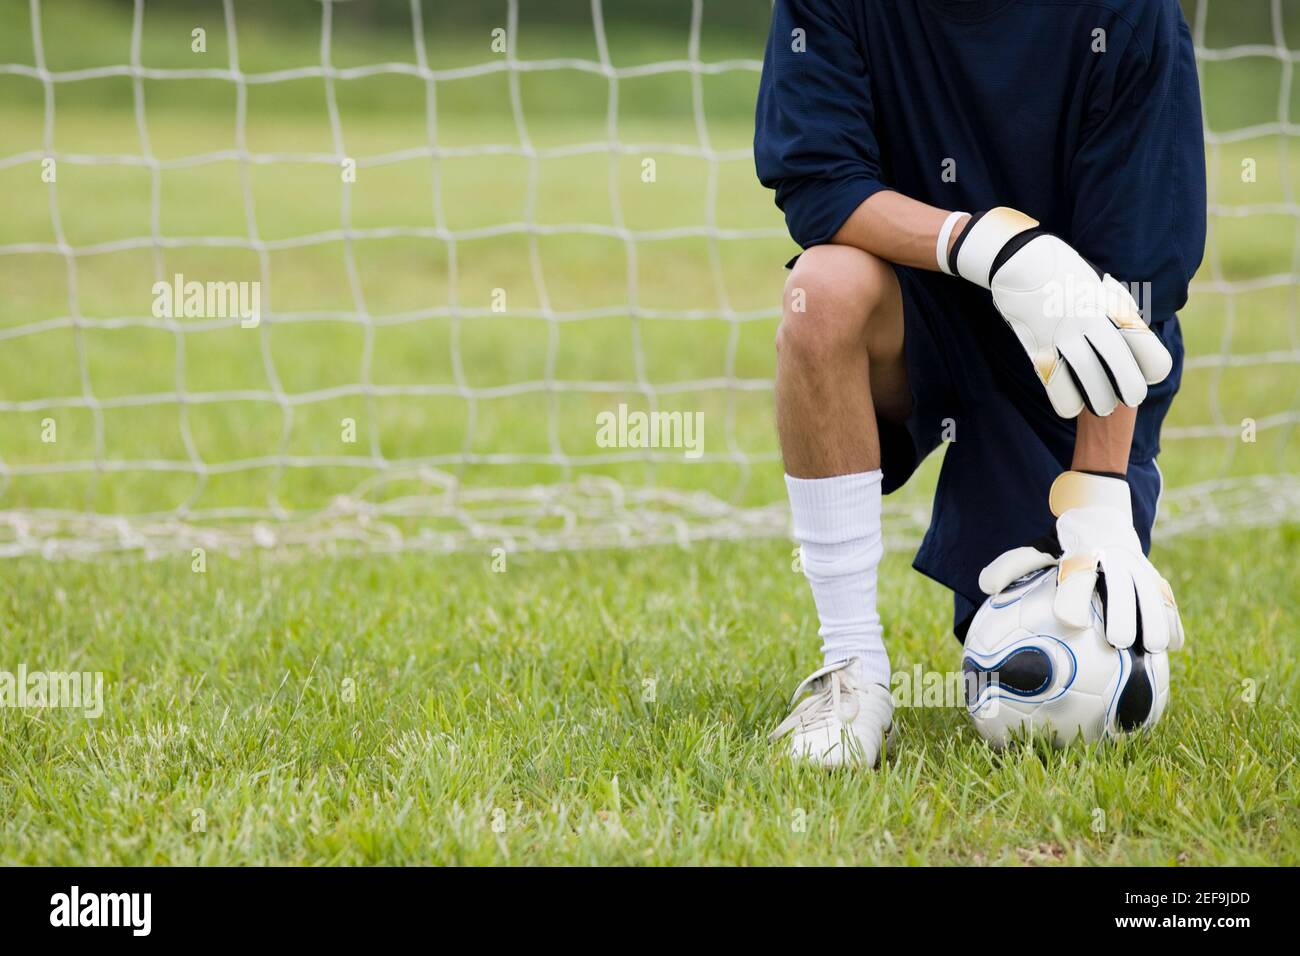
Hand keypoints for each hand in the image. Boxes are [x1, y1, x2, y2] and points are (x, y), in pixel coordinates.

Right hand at [945, 207, 1171, 418]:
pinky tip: (1071, 407)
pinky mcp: (1038, 345)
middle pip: (1121, 369)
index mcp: (1112, 306)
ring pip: (1089, 381)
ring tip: (1100, 407)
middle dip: (1130, 391)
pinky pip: (1055, 384)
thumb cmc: (1064, 271)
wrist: (1019, 260)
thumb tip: (1136, 327)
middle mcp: (1091, 321)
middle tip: (1129, 399)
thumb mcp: (1100, 282)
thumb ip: (1118, 307)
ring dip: (1098, 401)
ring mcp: (1063, 335)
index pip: (1146, 346)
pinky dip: (1066, 402)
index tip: (1146, 372)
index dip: (1152, 366)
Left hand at [978, 471, 1183, 651]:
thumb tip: (984, 586)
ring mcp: (1138, 567)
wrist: (1100, 512)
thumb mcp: (1036, 549)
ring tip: (1155, 648)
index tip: (1070, 621)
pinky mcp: (1154, 576)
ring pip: (1151, 593)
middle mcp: (1113, 560)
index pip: (1077, 576)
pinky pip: (1166, 598)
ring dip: (1155, 619)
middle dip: (1123, 612)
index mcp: (1082, 554)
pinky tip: (1175, 645)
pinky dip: (1172, 619)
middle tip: (1119, 641)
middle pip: (1122, 587)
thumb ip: (1011, 565)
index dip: (1073, 598)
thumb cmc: (1064, 544)